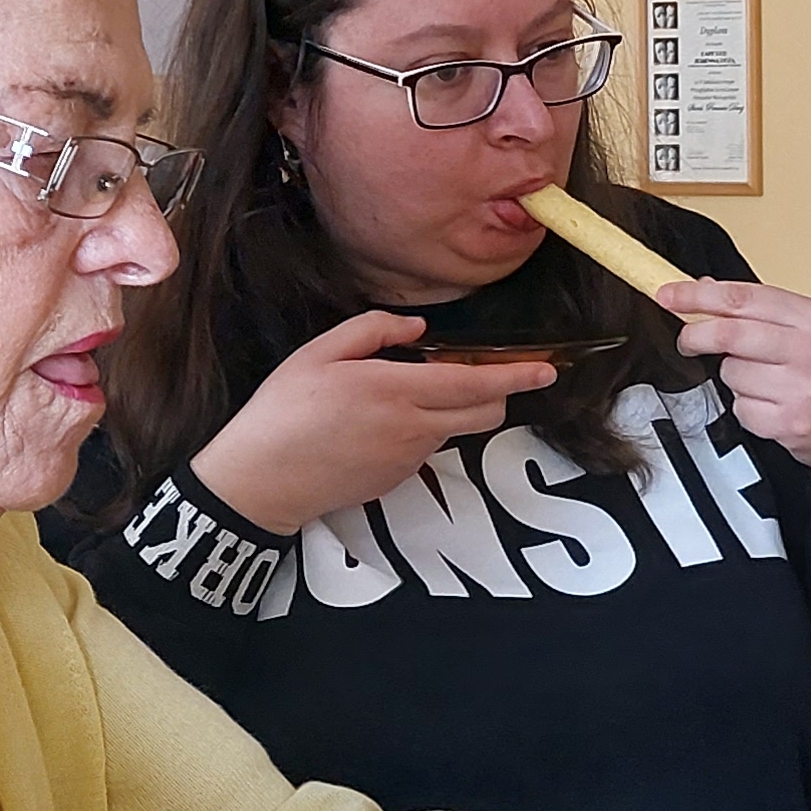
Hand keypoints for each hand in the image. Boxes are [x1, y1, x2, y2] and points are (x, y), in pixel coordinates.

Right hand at [189, 309, 544, 536]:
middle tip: (481, 372)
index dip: (517, 376)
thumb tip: (419, 331)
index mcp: (397, 390)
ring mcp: (409, 458)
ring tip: (409, 392)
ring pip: (456, 429)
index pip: (476, 384)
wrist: (262, 479)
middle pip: (485, 413)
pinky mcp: (399, 479)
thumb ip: (374, 332)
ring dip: (454, 408)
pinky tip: (380, 423)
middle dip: (497, 393)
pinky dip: (423, 428)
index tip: (548, 369)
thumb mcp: (320, 353)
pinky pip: (428, 447)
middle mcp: (414, 427)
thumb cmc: (284, 409)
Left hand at [662, 279, 810, 496]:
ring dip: (736, 379)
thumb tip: (705, 289)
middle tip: (688, 340)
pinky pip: (741, 408)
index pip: (742, 298)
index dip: (697, 296)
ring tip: (767, 384)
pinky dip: (748, 409)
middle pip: (730, 333)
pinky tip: (773, 408)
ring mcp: (801, 389)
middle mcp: (810, 351)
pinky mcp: (790, 424)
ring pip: (731, 374)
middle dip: (697, 335)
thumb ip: (761, 310)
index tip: (668, 295)